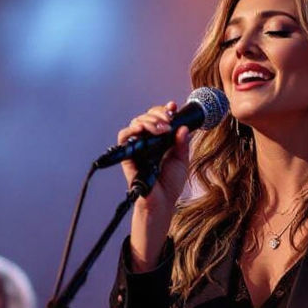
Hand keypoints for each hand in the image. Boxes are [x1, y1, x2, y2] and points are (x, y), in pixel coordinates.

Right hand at [117, 103, 192, 269]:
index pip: (160, 119)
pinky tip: (144, 130)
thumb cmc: (170, 184)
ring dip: (148, 120)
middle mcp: (148, 140)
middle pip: (147, 117)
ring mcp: (137, 146)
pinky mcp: (127, 154)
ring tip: (161, 127)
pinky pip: (124, 136)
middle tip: (168, 120)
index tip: (174, 106)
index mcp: (161, 140)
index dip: (165, 110)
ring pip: (136, 123)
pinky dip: (132, 129)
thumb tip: (183, 127)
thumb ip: (182, 143)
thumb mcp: (182, 160)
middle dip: (158, 114)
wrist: (162, 201)